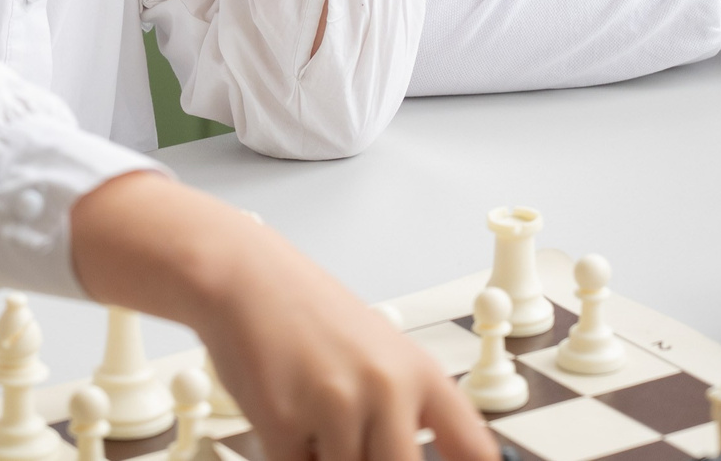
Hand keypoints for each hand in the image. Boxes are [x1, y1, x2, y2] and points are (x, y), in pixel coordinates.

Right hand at [71, 173, 494, 460]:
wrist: (246, 278)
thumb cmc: (310, 317)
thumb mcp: (378, 356)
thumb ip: (403, 413)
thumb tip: (412, 455)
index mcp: (420, 373)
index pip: (474, 448)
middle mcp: (387, 389)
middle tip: (352, 444)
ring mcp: (337, 405)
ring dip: (324, 457)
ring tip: (315, 427)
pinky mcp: (283, 422)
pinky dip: (290, 455)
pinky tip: (286, 423)